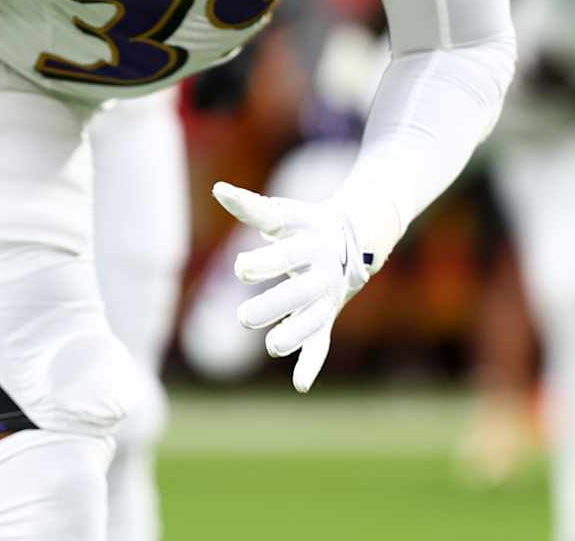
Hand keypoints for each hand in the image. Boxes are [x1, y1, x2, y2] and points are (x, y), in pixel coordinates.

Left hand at [212, 181, 372, 392]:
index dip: (264, 262)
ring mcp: (326, 297)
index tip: (239, 268)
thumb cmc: (305, 225)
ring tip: (271, 345)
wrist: (356, 240)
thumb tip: (218, 189)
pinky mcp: (325, 317)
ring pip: (314, 320)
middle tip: (244, 317)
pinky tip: (300, 385)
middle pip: (301, 291)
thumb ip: (251, 207)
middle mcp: (323, 270)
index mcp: (312, 241)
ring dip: (293, 335)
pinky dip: (311, 363)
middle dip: (274, 304)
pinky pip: (322, 343)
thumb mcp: (283, 214)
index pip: (288, 254)